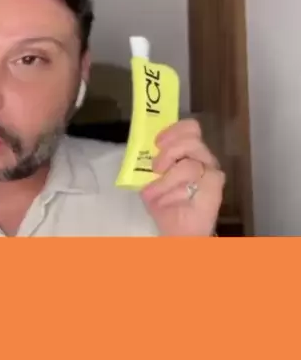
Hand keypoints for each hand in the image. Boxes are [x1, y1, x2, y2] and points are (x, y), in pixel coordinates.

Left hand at [140, 119, 224, 236]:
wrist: (177, 232)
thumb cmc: (165, 203)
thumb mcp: (151, 178)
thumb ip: (153, 161)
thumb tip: (145, 148)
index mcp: (189, 152)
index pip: (190, 128)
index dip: (174, 130)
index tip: (157, 141)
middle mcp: (203, 158)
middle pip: (192, 139)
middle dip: (170, 151)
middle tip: (157, 167)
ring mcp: (211, 172)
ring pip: (189, 164)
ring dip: (167, 178)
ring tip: (156, 191)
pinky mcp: (214, 188)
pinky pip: (194, 181)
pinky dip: (174, 190)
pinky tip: (167, 200)